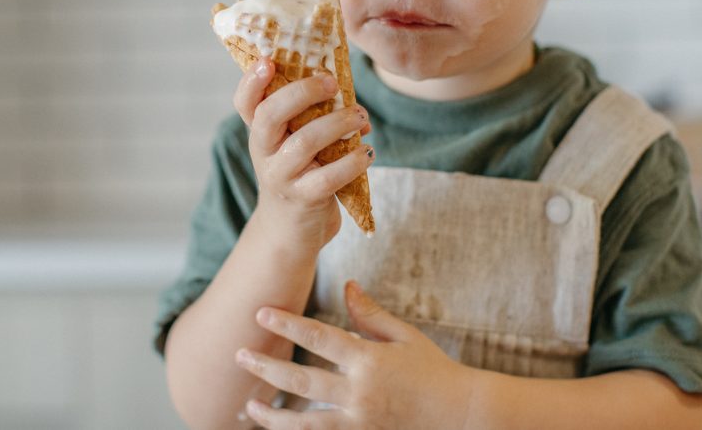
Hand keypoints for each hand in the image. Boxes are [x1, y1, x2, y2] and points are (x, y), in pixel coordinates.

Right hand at [234, 59, 373, 251]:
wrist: (292, 231)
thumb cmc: (301, 174)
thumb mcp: (295, 143)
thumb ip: (310, 116)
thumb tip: (347, 91)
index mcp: (260, 133)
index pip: (245, 103)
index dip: (251, 81)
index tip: (268, 61)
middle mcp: (264, 152)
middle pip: (270, 115)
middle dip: (302, 93)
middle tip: (332, 83)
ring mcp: (281, 177)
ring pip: (305, 142)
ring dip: (338, 123)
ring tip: (361, 117)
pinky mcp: (304, 199)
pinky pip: (329, 176)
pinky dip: (354, 161)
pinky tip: (367, 152)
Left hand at [235, 281, 474, 429]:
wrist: (462, 416)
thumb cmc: (434, 370)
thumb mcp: (405, 337)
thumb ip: (371, 314)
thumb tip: (347, 285)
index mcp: (369, 359)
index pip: (318, 337)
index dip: (287, 324)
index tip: (261, 313)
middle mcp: (360, 392)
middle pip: (301, 380)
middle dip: (266, 368)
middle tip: (239, 356)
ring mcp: (360, 421)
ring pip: (304, 423)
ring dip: (273, 415)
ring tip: (248, 407)